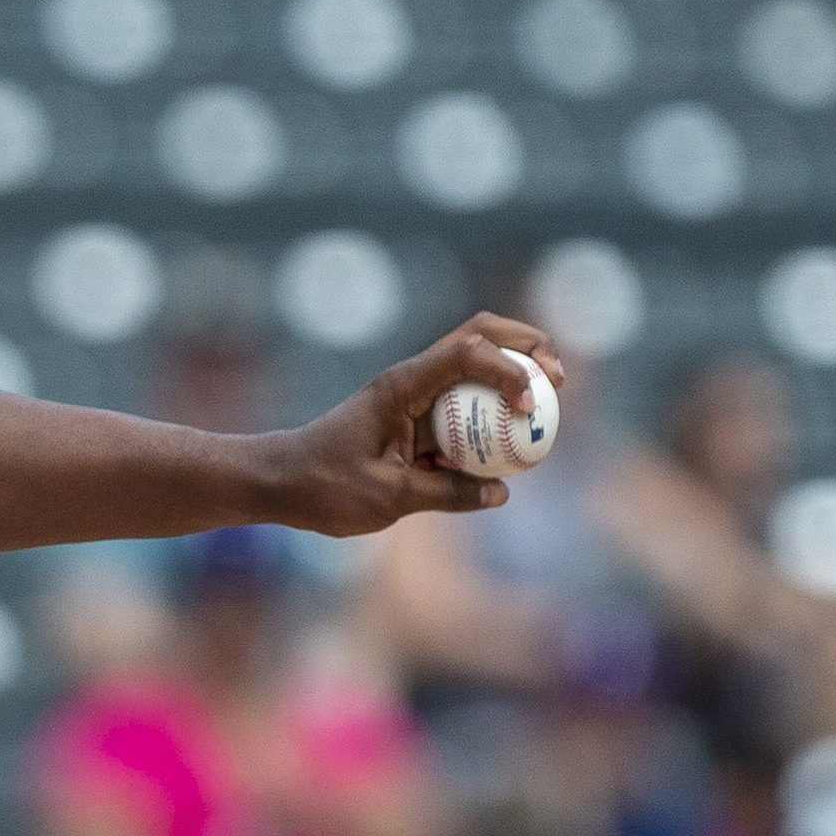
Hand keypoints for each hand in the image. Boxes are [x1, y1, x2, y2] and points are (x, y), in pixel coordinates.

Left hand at [257, 313, 563, 538]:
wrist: (277, 482)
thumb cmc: (321, 487)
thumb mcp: (387, 498)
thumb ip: (446, 492)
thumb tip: (500, 492)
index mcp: (401, 386)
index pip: (467, 352)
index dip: (509, 369)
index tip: (528, 405)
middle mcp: (411, 379)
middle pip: (481, 336)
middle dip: (527, 349)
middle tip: (558, 382)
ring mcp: (414, 394)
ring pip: (476, 365)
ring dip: (516, 376)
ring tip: (548, 407)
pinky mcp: (415, 416)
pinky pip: (464, 405)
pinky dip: (492, 414)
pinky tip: (512, 444)